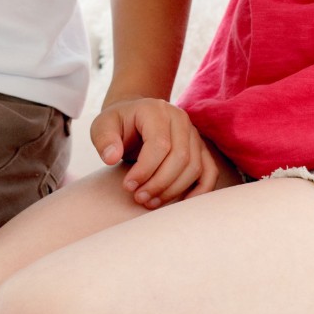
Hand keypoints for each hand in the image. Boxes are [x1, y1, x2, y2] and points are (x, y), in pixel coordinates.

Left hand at [91, 97, 217, 207]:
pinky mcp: (200, 149)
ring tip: (150, 202)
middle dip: (159, 184)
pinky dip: (201, 190)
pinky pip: (210, 172)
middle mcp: (180, 119)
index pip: (159, 144)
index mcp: (156, 110)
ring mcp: (193, 134)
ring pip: (195, 167)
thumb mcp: (102, 126)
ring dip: (174, 190)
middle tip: (139, 198)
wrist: (134, 117)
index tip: (128, 186)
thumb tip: (111, 157)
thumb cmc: (118, 124)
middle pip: (180, 158)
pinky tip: (181, 204)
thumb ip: (104, 139)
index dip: (145, 170)